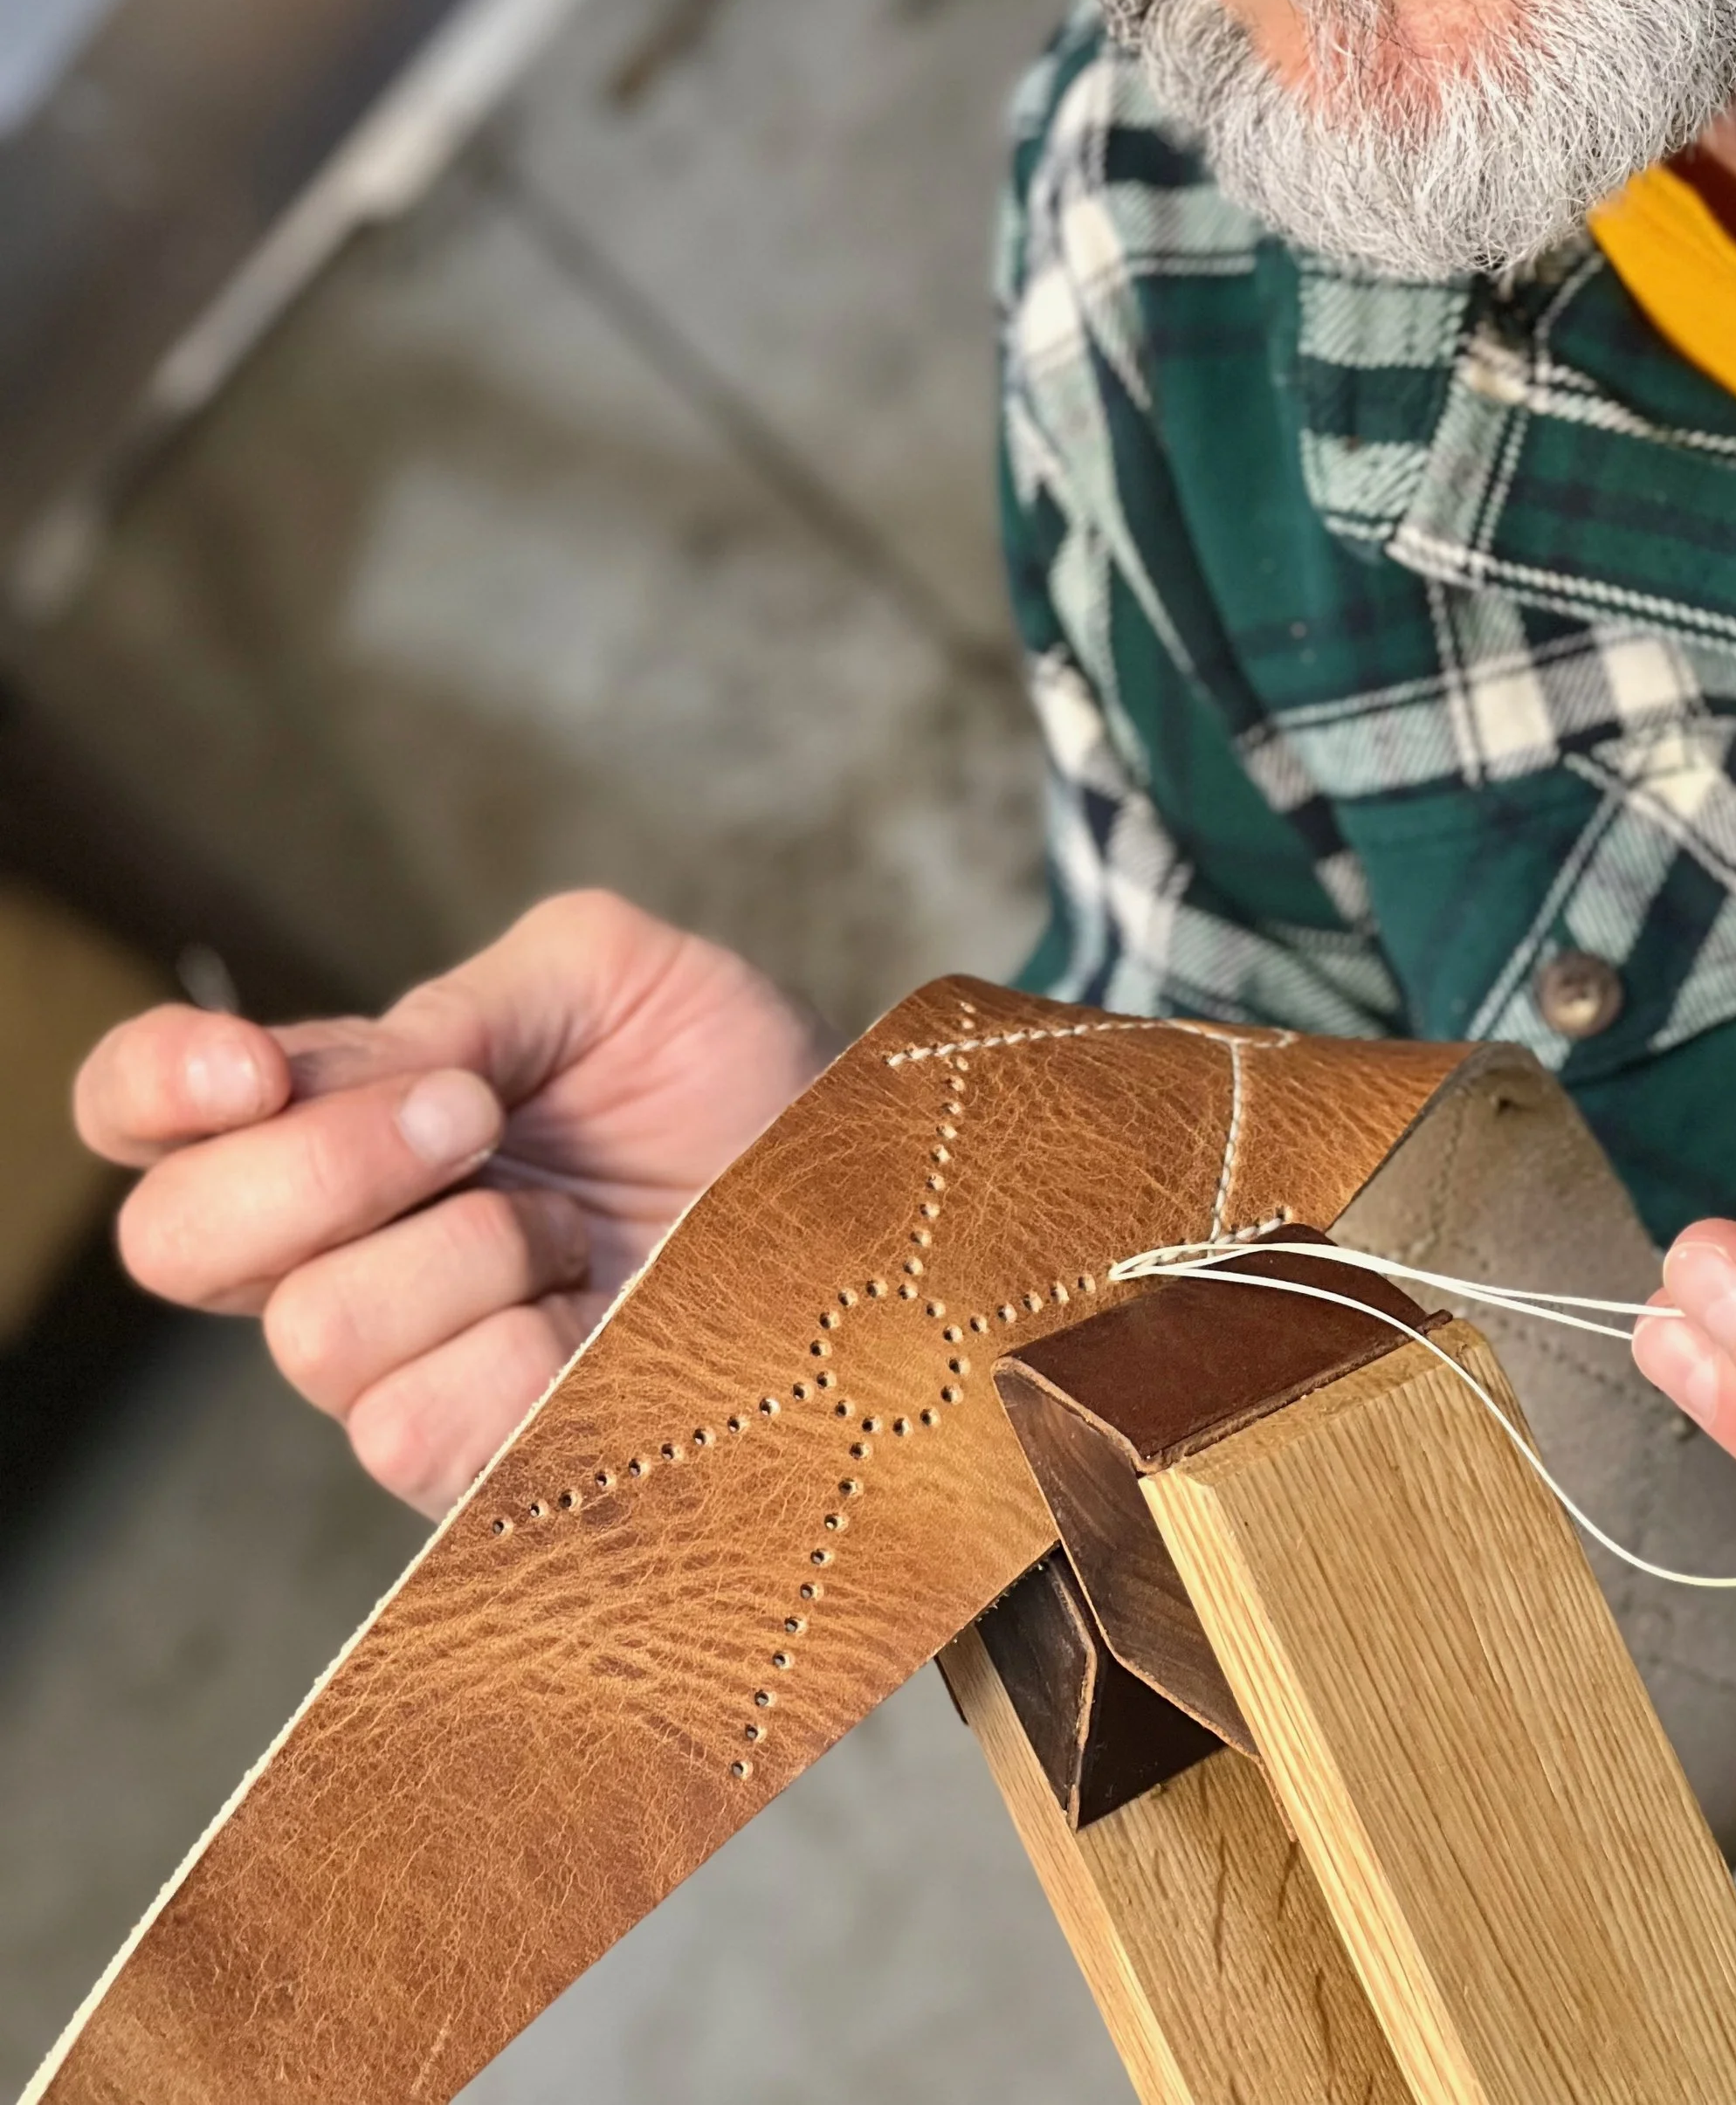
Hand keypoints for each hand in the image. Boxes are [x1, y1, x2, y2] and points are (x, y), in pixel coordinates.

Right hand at [77, 892, 838, 1517]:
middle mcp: (342, 1250)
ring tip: (577, 1225)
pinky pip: (423, 1426)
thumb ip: (465, 1002)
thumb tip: (366, 1073)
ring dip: (464, 1253)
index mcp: (342, 1117)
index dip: (153, 1086)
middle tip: (468, 1118)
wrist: (872, 1199)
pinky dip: (521, 1350)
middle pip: (174, 1241)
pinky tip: (597, 1313)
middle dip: (316, 1164)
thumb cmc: (737, 1083)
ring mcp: (404, 1370)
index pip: (147, 1113)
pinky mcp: (481, 1472)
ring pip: (314, 1338)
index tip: (253, 1065)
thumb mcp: (610, 979)